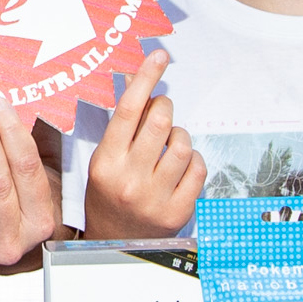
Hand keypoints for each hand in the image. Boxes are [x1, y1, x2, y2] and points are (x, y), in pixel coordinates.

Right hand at [82, 50, 203, 237]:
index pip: (128, 110)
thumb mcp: (104, 160)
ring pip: (182, 144)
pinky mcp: (178, 211)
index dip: (146, 78)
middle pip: (159, 121)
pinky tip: (181, 164)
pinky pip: (197, 168)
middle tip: (161, 110)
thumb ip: (122, 126)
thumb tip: (136, 81)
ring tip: (169, 143)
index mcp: (106, 163)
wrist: (114, 245)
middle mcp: (129, 180)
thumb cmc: (108, 196)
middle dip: (164, 107)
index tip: (159, 56)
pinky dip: (193, 159)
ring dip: (179, 135)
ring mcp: (155, 197)